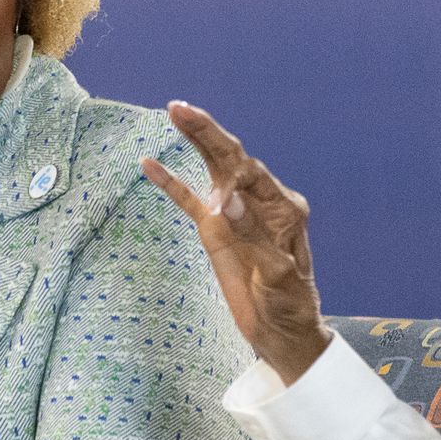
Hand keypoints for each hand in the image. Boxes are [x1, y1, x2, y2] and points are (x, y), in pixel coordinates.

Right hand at [142, 101, 329, 383]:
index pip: (253, 175)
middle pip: (231, 158)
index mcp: (282, 207)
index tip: (215, 203)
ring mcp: (235, 212)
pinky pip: (190, 200)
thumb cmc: (290, 304)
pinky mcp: (215, 230)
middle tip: (181, 108)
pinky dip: (172, 183)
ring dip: (194, 141)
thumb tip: (225, 199)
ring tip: (174, 112)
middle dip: (207, 132)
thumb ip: (254, 237)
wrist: (280, 331)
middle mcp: (259, 201)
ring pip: (212, 169)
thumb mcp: (278, 276)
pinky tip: (150, 163)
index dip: (231, 174)